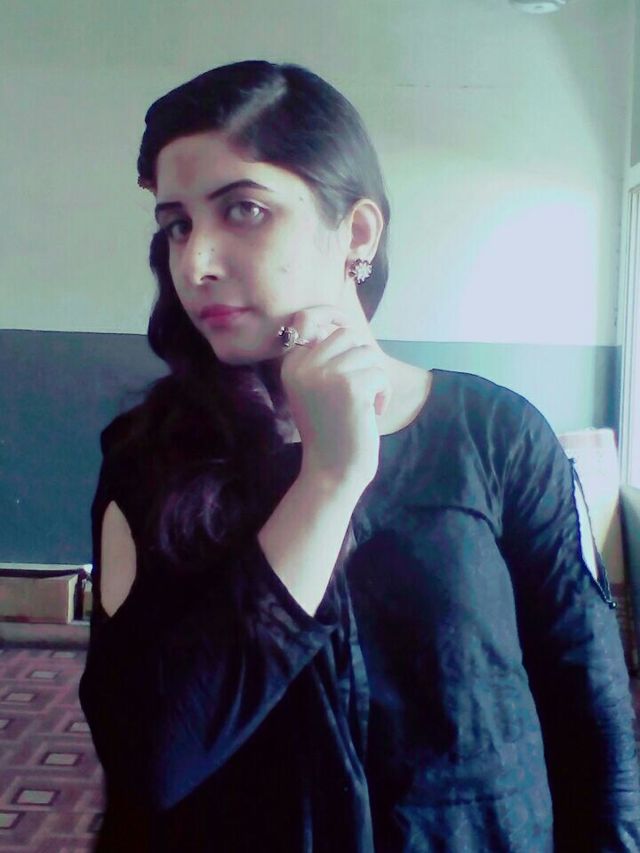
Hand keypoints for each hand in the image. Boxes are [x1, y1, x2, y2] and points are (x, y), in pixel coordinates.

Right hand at [279, 305, 391, 490]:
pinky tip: (373, 413)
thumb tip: (340, 323)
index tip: (344, 322)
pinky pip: (379, 373)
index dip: (332, 317)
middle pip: (345, 334)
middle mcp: (302, 366)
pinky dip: (383, 393)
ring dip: (374, 378)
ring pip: (366, 353)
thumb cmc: (330, 431)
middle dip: (361, 359)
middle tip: (361, 388)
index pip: (310, 319)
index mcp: (291, 365)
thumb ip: (323, 358)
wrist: (331, 471)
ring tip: (366, 404)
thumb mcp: (316, 389)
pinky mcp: (350, 386)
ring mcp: (325, 375)